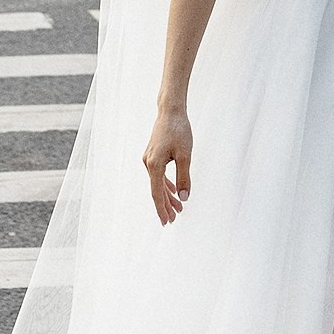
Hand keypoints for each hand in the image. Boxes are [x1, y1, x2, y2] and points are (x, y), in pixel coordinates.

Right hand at [142, 105, 192, 224]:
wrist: (170, 111)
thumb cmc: (179, 130)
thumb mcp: (185, 156)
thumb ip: (184, 177)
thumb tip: (184, 197)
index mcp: (154, 165)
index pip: (157, 193)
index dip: (162, 209)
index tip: (166, 222)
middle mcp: (148, 163)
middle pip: (157, 190)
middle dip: (166, 206)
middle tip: (173, 220)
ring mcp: (149, 159)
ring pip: (158, 183)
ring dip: (167, 196)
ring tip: (177, 209)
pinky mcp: (153, 154)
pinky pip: (159, 174)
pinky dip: (166, 184)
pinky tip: (173, 191)